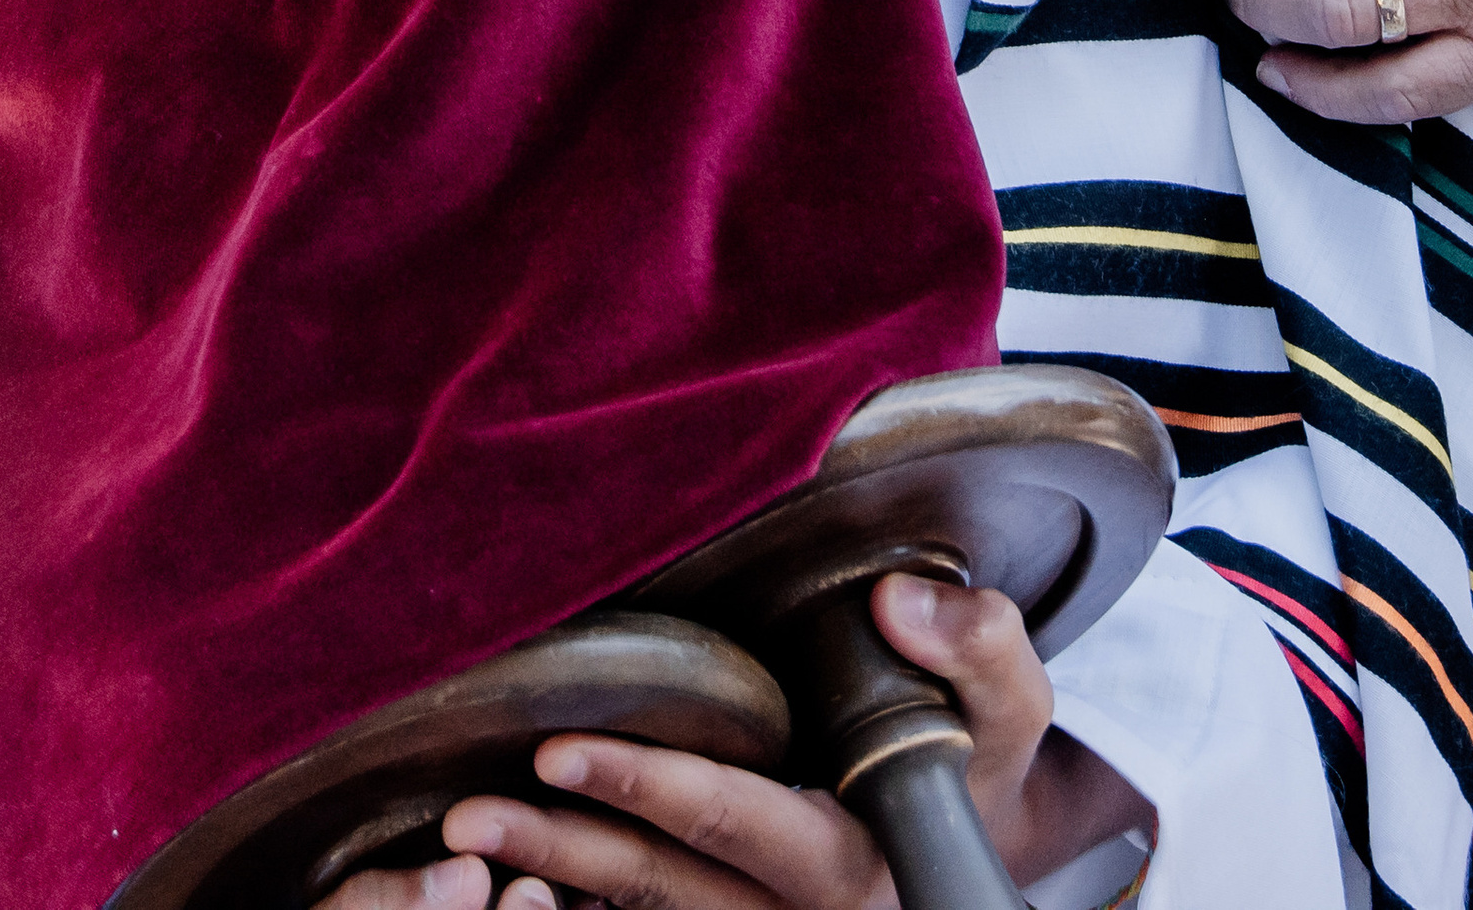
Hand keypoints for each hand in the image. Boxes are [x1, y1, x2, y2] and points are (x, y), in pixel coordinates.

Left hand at [316, 572, 1145, 909]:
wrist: (983, 837)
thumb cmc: (987, 755)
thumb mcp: (1012, 704)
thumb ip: (973, 643)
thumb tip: (895, 593)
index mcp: (856, 860)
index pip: (740, 824)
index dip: (650, 789)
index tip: (560, 752)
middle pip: (663, 885)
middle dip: (560, 851)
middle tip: (466, 818)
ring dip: (549, 876)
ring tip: (460, 835)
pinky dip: (579, 895)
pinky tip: (511, 867)